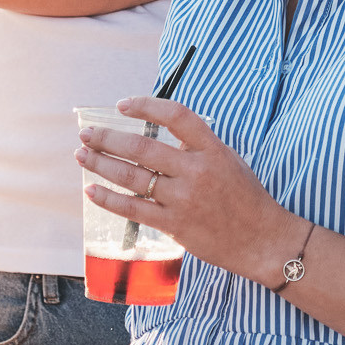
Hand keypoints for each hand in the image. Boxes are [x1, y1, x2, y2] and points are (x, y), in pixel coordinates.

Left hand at [76, 98, 302, 288]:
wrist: (261, 239)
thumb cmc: (245, 198)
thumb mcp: (228, 160)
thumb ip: (195, 147)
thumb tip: (157, 137)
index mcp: (212, 149)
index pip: (175, 116)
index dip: (146, 106)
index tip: (122, 105)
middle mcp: (196, 171)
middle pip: (142, 148)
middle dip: (108, 138)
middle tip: (86, 133)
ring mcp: (183, 199)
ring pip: (132, 177)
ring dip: (101, 164)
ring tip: (82, 155)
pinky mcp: (175, 225)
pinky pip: (134, 209)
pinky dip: (109, 199)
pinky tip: (92, 190)